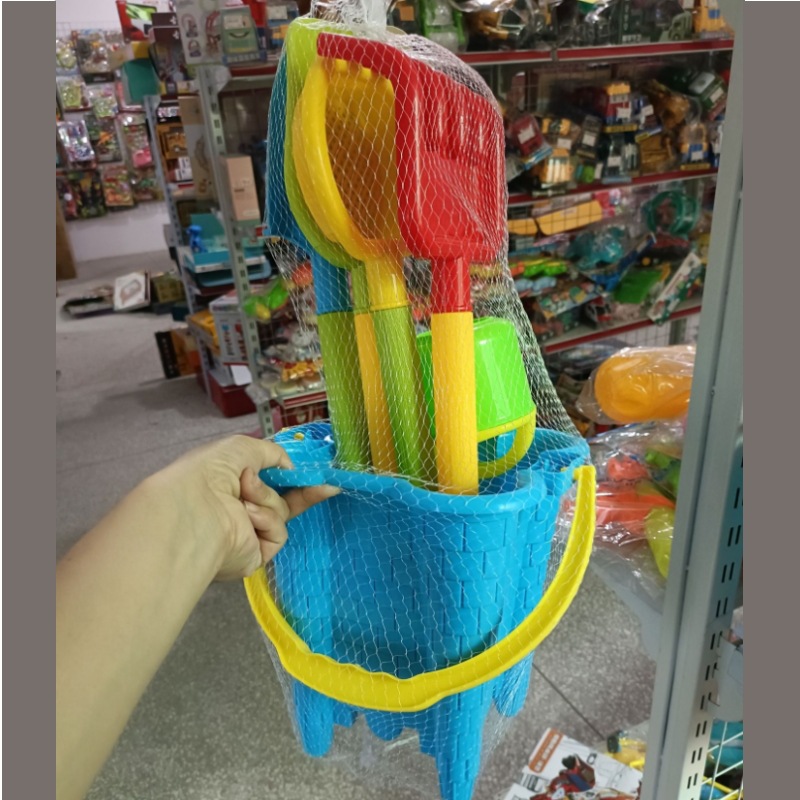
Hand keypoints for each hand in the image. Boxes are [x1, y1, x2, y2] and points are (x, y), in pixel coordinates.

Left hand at [141, 435, 336, 580]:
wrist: (193, 511)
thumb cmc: (209, 473)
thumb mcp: (241, 448)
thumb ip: (271, 453)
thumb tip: (289, 467)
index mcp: (229, 485)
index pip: (266, 480)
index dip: (289, 475)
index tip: (313, 473)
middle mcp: (238, 510)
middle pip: (282, 501)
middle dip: (305, 492)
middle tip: (328, 485)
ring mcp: (247, 533)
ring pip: (280, 512)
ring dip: (266, 499)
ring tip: (244, 497)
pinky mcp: (256, 554)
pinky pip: (277, 532)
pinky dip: (266, 520)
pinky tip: (247, 516)